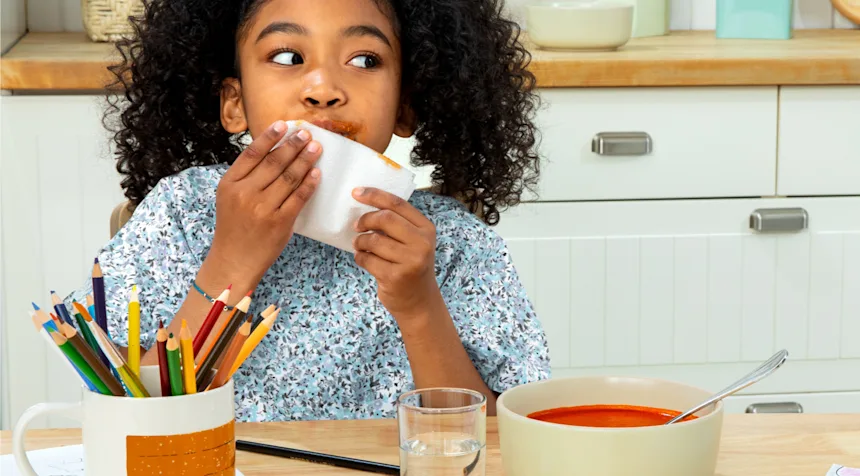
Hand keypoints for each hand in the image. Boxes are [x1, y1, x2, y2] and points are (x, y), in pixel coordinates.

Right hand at [207, 121, 321, 286]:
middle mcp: (245, 194)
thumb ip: (246, 176)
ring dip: (305, 160)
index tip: (284, 125)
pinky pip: (299, 198)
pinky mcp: (279, 223)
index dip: (269, 137)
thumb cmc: (234, 226)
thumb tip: (272, 149)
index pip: (252, 154)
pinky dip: (309, 183)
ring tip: (316, 148)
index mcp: (229, 184)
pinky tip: (316, 173)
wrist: (234, 259)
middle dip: (293, 145)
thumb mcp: (229, 197)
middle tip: (306, 134)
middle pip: (274, 163)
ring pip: (289, 178)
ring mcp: (262, 209)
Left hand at [351, 187, 441, 319]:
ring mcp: (410, 261)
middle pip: (385, 218)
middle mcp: (422, 243)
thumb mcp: (414, 242)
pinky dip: (360, 258)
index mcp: (426, 229)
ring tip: (360, 246)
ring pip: (373, 240)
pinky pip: (367, 259)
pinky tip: (364, 260)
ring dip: (360, 242)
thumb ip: (398, 224)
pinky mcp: (396, 276)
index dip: (374, 195)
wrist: (419, 301)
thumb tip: (366, 205)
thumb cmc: (411, 266)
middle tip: (357, 226)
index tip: (356, 192)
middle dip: (366, 220)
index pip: (397, 204)